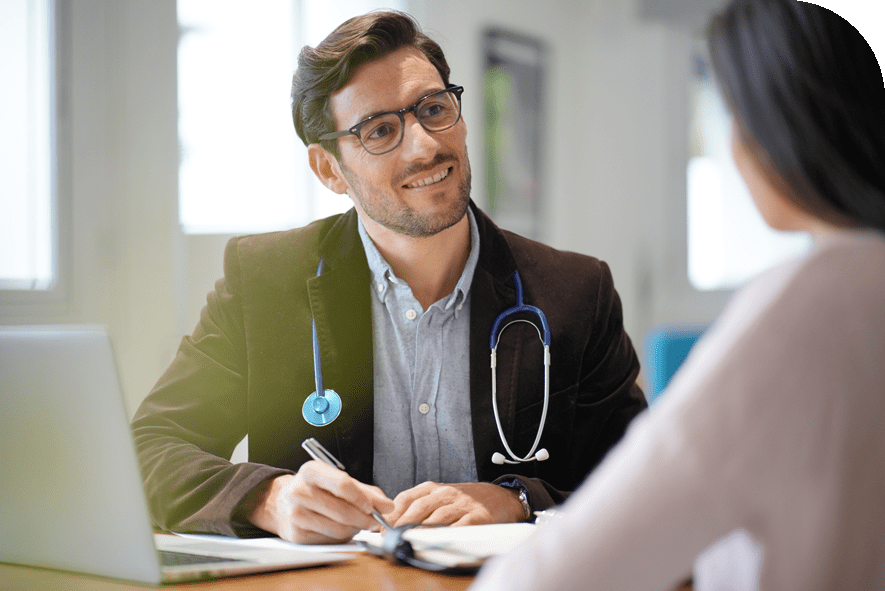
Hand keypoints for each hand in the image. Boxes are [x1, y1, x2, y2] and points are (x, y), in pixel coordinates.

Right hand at [246, 461, 393, 543]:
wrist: (282, 503)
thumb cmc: (315, 489)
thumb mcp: (335, 480)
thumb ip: (364, 490)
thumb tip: (387, 506)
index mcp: (311, 471)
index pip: (342, 484)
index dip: (363, 498)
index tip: (377, 507)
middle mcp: (300, 491)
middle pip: (343, 510)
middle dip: (366, 518)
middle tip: (377, 521)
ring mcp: (296, 514)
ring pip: (339, 528)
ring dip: (356, 529)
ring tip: (359, 524)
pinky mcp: (296, 535)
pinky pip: (330, 539)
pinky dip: (342, 537)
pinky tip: (343, 529)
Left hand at [385, 481, 524, 527]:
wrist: (500, 496)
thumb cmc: (466, 500)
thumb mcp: (441, 496)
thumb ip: (420, 506)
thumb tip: (393, 524)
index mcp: (434, 487)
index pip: (407, 497)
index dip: (392, 514)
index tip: (381, 529)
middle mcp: (447, 493)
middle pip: (419, 507)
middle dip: (402, 524)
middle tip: (391, 538)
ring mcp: (462, 504)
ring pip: (437, 517)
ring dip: (421, 531)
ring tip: (408, 541)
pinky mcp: (478, 517)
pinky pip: (460, 527)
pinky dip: (447, 534)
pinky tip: (437, 542)